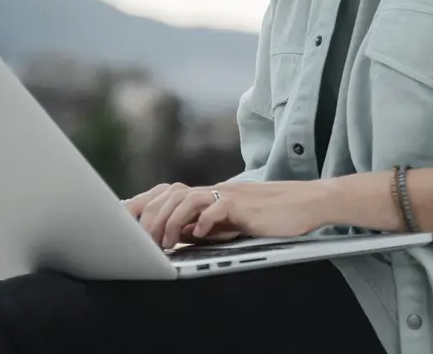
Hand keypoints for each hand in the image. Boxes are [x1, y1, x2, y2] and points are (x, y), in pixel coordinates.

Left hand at [129, 181, 331, 249]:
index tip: (124, 221)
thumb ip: (208, 225)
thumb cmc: (273, 215)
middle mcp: (216, 190)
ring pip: (187, 198)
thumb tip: (182, 235)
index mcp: (210, 194)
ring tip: (165, 243)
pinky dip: (204, 221)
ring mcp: (229, 195)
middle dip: (150, 218)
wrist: (307, 203)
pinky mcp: (245, 204)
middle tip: (143, 242)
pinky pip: (218, 207)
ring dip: (170, 221)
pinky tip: (199, 235)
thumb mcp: (234, 222)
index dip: (143, 204)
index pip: (168, 193)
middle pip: (170, 195)